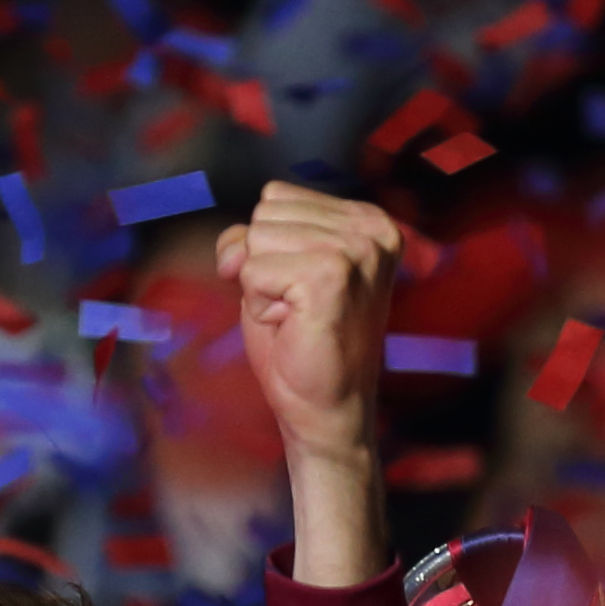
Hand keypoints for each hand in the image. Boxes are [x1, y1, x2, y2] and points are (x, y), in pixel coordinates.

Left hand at [218, 180, 400, 462]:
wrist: (326, 409)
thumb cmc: (302, 341)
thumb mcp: (276, 268)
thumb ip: (253, 237)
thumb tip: (234, 249)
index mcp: (367, 219)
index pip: (276, 196)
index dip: (268, 246)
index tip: (301, 287)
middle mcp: (370, 229)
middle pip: (265, 212)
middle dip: (264, 264)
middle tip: (298, 306)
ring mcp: (355, 251)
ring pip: (256, 238)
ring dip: (262, 285)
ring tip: (297, 315)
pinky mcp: (331, 276)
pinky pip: (252, 270)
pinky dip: (260, 305)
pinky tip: (293, 325)